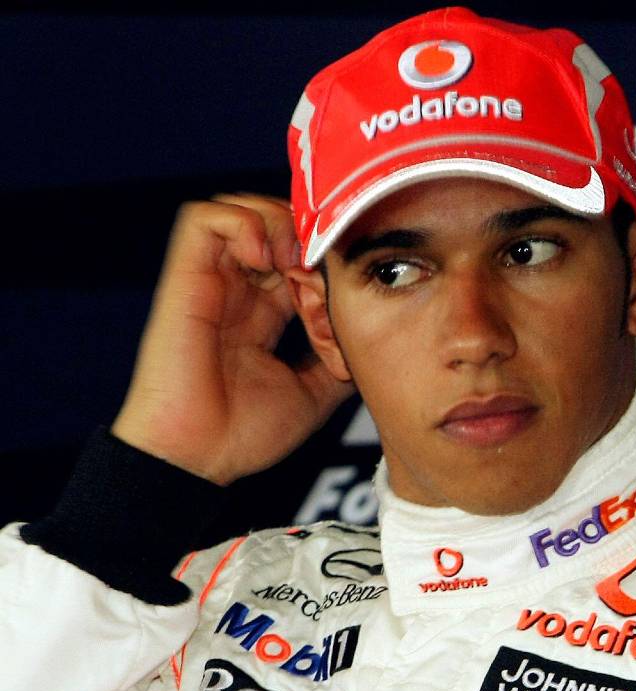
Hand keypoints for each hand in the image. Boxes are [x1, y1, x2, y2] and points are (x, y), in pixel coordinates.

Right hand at [111, 195, 353, 484]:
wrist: (195, 458)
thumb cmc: (242, 434)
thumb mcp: (314, 393)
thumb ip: (339, 360)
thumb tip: (374, 342)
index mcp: (263, 316)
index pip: (298, 258)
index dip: (326, 259)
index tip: (346, 287)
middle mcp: (237, 293)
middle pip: (275, 227)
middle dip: (308, 235)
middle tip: (324, 271)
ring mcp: (210, 283)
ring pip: (241, 211)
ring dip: (276, 223)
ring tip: (295, 261)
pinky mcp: (185, 280)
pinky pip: (203, 219)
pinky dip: (242, 223)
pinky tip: (268, 260)